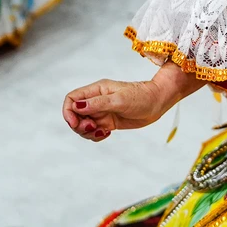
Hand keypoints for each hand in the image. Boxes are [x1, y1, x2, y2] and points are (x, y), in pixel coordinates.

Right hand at [63, 62, 203, 141]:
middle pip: (75, 114)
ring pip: (83, 125)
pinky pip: (94, 131)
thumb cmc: (142, 97)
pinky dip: (96, 136)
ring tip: (102, 132)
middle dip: (79, 125)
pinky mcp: (108, 121)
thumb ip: (98, 103)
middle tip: (93, 128)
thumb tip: (77, 107)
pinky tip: (107, 134)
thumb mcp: (120, 100)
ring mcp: (102, 111)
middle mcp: (97, 100)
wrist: (158, 103)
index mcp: (97, 90)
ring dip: (87, 132)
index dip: (68, 112)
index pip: (72, 99)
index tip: (75, 124)